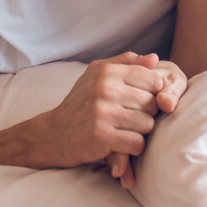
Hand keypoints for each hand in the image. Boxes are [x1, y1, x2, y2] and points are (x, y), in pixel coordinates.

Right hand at [32, 52, 164, 175]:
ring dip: (140, 132)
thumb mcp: (97, 74)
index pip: (153, 80)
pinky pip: (137, 143)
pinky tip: (122, 145)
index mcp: (106, 72)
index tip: (143, 102)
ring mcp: (102, 113)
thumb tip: (154, 58)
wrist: (52, 133)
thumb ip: (126, 63)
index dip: (154, 93)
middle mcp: (105, 89)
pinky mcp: (101, 136)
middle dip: (148, 114)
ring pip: (147, 124)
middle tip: (133, 119)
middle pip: (152, 104)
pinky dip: (133, 148)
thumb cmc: (79, 103)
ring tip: (126, 131)